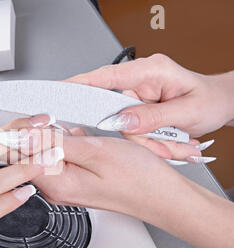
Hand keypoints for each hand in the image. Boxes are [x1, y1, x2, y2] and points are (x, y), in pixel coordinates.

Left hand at [0, 115, 233, 247]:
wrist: (163, 196)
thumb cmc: (138, 179)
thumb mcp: (94, 151)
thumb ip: (55, 143)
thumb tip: (24, 135)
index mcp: (54, 184)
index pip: (18, 155)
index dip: (23, 131)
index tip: (37, 118)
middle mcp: (55, 188)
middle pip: (30, 152)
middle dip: (43, 132)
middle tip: (66, 127)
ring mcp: (64, 184)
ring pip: (48, 150)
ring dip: (61, 136)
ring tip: (84, 138)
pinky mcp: (74, 180)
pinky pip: (63, 155)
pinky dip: (72, 143)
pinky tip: (87, 142)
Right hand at [66, 53, 233, 160]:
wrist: (219, 103)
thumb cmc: (209, 99)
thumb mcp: (187, 111)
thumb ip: (152, 117)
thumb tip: (121, 122)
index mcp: (150, 70)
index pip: (107, 76)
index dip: (81, 84)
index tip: (61, 91)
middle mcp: (140, 80)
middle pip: (116, 112)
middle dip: (139, 135)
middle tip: (163, 145)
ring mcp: (137, 94)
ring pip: (125, 126)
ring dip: (149, 141)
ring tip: (175, 143)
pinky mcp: (138, 107)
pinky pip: (132, 129)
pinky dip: (150, 141)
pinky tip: (169, 141)